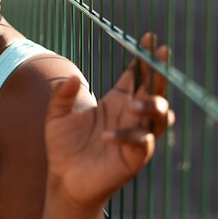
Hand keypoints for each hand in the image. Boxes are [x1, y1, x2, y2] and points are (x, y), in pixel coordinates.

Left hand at [44, 33, 174, 209]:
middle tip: (160, 53)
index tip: (147, 38)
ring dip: (153, 105)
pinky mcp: (135, 157)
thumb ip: (62, 96)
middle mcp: (131, 114)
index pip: (137, 74)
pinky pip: (142, 142)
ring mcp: (137, 134)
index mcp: (117, 100)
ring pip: (161, 115)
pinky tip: (106, 135)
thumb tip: (72, 78)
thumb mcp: (56, 116)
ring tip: (134, 102)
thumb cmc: (63, 147)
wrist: (64, 180)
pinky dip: (128, 136)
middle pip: (156, 89)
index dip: (144, 56)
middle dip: (160, 71)